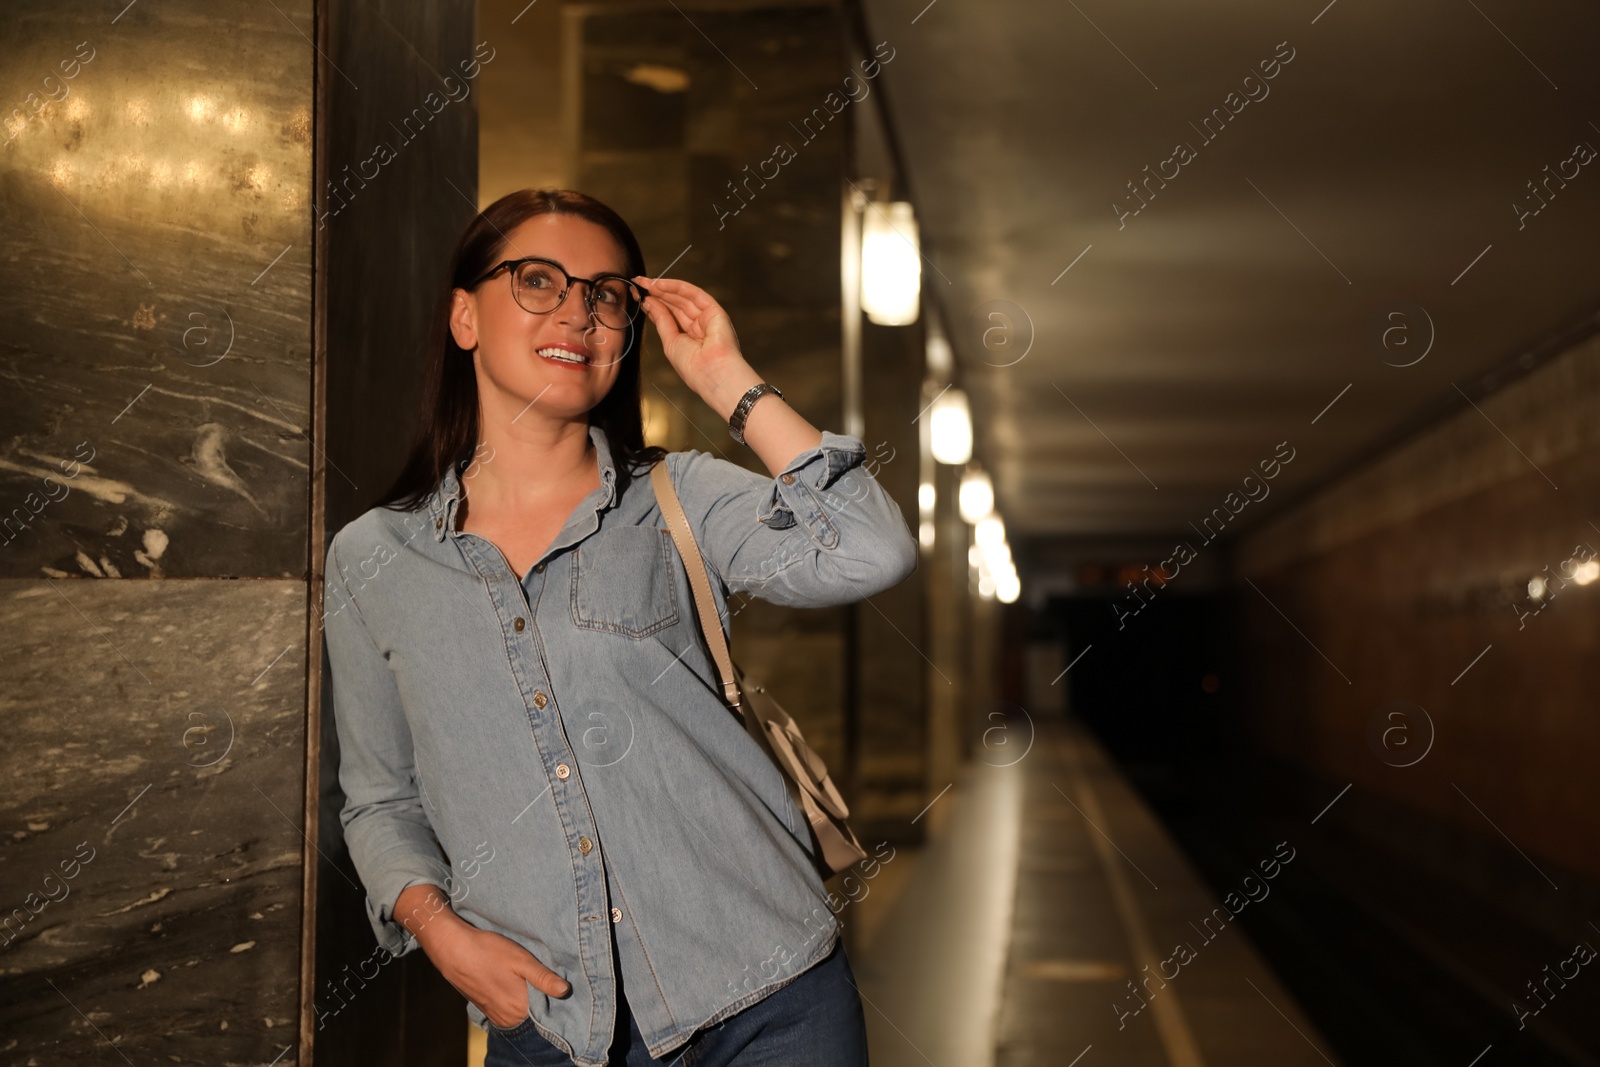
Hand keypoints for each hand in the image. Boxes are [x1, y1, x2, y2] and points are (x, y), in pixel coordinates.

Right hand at [431, 920, 571, 1027]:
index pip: (548, 1011)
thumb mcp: (521, 960)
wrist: (454, 950)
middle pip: (535, 1012)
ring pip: (522, 1011)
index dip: (554, 996)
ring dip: (528, 998)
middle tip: (545, 975)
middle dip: (542, 997)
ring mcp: (497, 1016)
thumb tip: (565, 991)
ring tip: (528, 978)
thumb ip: (543, 978)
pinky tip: (514, 983)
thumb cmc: (488, 952)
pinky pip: (509, 1009)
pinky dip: (516, 999)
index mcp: (519, 1009)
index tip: (559, 981)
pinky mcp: (488, 1010)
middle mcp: (508, 1019)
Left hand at [634, 276, 749, 399]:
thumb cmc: (692, 366)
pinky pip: (694, 294)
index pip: (670, 316)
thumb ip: (661, 319)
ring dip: (664, 288)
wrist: (711, 373)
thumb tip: (649, 302)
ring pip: (683, 297)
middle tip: (638, 284)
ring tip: (645, 283)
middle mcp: (699, 326)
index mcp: (689, 338)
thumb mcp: (669, 341)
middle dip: (656, 293)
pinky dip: (677, 287)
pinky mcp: (715, 310)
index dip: (654, 305)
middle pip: (675, 304)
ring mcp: (707, 317)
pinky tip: (659, 284)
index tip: (638, 296)